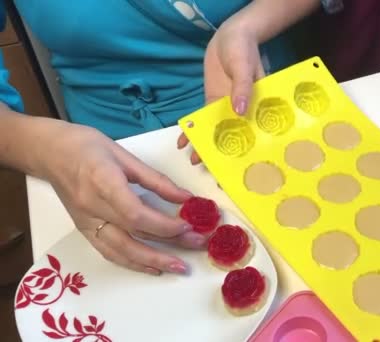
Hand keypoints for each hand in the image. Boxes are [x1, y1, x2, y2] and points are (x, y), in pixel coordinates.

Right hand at [38, 120, 205, 274]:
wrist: (48, 152)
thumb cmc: (85, 145)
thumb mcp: (124, 155)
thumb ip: (155, 179)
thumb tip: (185, 197)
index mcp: (103, 182)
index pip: (136, 213)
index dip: (163, 224)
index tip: (188, 225)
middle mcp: (92, 207)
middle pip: (133, 235)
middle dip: (167, 246)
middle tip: (197, 246)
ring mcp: (86, 222)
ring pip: (120, 250)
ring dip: (152, 262)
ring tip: (178, 267)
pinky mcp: (84, 229)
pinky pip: (109, 252)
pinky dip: (132, 262)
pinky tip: (151, 267)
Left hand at [177, 17, 264, 163]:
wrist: (230, 36)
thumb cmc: (244, 50)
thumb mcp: (245, 68)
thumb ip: (243, 88)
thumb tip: (240, 111)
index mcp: (257, 106)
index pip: (253, 133)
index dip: (247, 152)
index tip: (239, 168)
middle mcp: (243, 112)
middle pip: (234, 138)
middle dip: (223, 155)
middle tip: (213, 173)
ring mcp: (226, 108)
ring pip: (216, 132)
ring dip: (205, 146)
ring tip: (195, 162)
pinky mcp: (212, 102)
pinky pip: (202, 120)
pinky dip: (193, 130)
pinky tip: (182, 142)